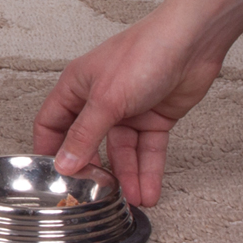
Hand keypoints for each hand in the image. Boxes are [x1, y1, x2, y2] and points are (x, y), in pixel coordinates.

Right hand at [32, 15, 219, 207]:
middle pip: (89, 142)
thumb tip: (64, 163)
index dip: (49, 150)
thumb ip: (84, 135)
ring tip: (130, 199)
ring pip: (122, 151)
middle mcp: (100, 99)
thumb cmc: (144, 53)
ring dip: (127, 175)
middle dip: (94, 169)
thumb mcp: (106, 100)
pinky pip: (148, 150)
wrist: (193, 43)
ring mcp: (128, 109)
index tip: (52, 178)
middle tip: (94, 195)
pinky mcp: (154, 117)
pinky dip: (149, 170)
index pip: (52, 123)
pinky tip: (148, 190)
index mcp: (77, 87)